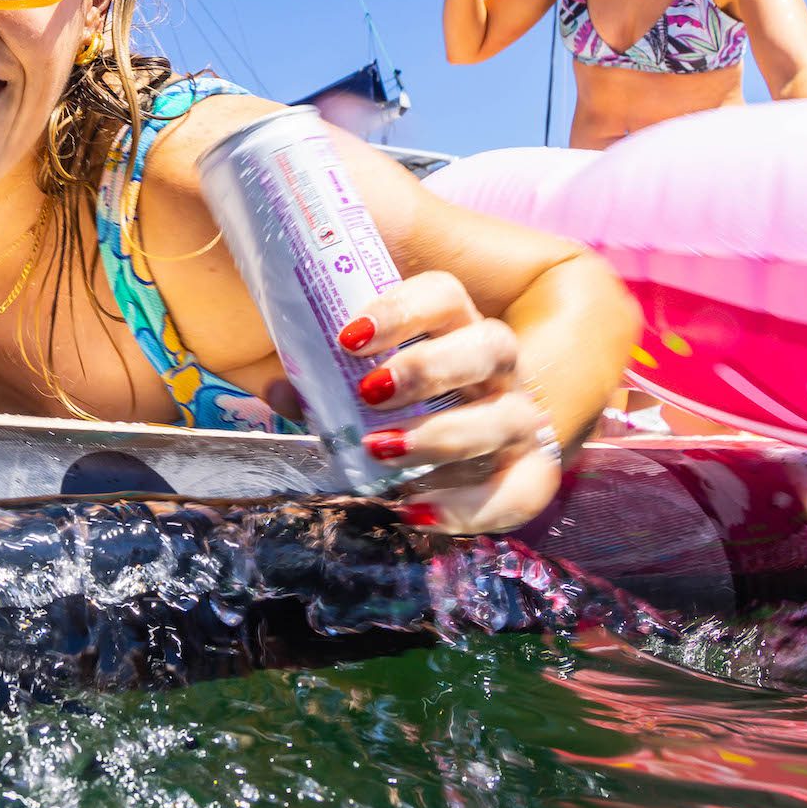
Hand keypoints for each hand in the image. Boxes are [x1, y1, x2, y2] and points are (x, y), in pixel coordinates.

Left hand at [337, 272, 561, 532]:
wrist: (440, 447)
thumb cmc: (387, 397)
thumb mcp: (342, 376)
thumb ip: (314, 375)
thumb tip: (282, 389)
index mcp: (455, 326)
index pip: (444, 295)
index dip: (401, 310)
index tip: (349, 338)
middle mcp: (495, 367)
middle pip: (490, 345)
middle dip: (430, 367)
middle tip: (370, 394)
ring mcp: (516, 417)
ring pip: (507, 418)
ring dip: (444, 436)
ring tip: (380, 452)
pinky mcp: (525, 472)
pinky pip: (519, 492)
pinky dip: (470, 509)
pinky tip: (414, 511)